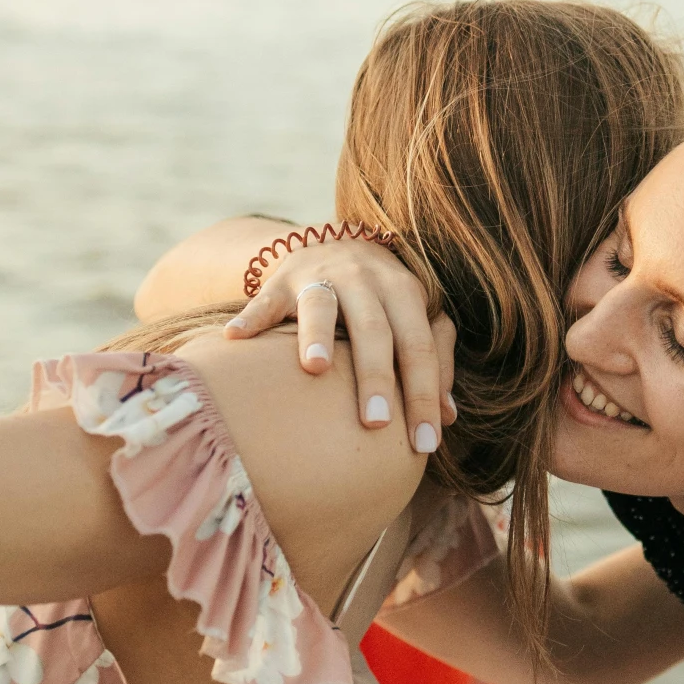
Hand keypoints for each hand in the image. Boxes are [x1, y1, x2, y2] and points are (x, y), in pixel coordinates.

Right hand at [223, 238, 455, 452]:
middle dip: (376, 376)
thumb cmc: (380, 297)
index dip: (425, 394)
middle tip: (376, 422)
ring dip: (318, 335)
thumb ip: (433, 360)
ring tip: (316, 368)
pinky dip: (251, 317)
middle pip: (374, 329)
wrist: (332, 240)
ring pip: (321, 305)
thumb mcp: (411, 316)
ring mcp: (319, 276)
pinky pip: (264, 299)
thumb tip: (447, 418)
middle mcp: (364, 279)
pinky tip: (236, 338)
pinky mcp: (280, 281)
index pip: (419, 347)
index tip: (425, 444)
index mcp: (403, 291)